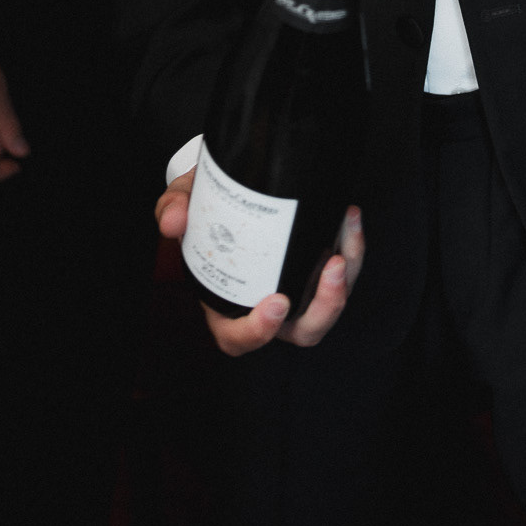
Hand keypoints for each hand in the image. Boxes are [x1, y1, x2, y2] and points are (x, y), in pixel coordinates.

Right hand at [156, 167, 365, 354]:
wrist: (230, 188)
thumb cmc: (204, 208)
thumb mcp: (183, 202)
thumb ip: (174, 208)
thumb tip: (174, 221)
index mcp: (227, 305)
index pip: (239, 338)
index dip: (258, 331)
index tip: (276, 303)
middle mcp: (266, 306)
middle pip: (302, 331)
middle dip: (324, 306)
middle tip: (334, 267)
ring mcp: (296, 290)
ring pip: (328, 308)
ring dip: (345, 281)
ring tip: (347, 240)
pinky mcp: (316, 270)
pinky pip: (342, 275)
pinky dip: (351, 248)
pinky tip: (348, 217)